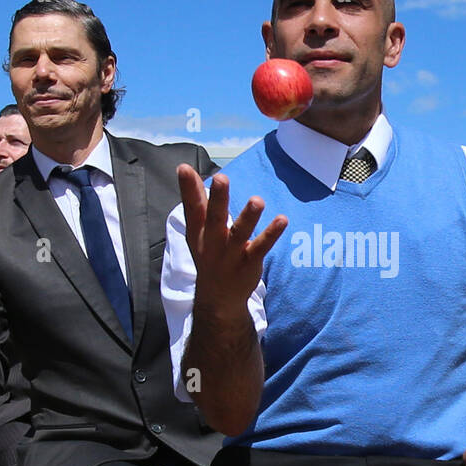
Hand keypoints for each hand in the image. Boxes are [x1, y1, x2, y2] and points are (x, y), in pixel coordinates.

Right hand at [178, 164, 286, 317]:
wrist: (218, 298)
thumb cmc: (209, 255)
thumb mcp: (198, 231)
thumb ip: (196, 201)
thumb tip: (186, 169)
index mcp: (198, 232)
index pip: (191, 207)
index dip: (187, 188)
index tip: (183, 167)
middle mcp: (212, 242)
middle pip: (214, 218)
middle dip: (217, 199)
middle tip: (220, 178)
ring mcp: (231, 254)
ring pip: (239, 234)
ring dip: (248, 217)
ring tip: (257, 200)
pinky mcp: (249, 263)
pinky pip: (261, 247)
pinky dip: (271, 234)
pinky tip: (282, 220)